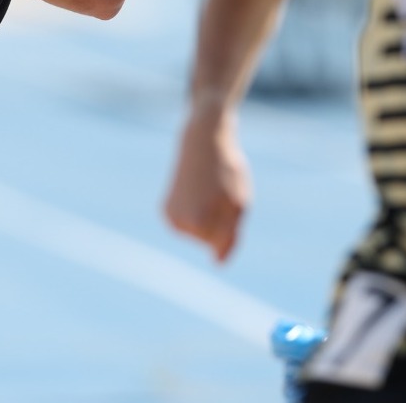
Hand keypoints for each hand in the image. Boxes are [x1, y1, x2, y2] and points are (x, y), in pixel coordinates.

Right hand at [162, 110, 250, 262]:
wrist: (202, 143)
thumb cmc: (226, 172)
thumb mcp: (239, 205)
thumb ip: (230, 238)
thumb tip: (218, 263)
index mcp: (198, 222)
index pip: (220, 244)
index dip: (230, 223)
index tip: (224, 198)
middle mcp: (179, 223)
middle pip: (208, 242)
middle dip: (219, 221)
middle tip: (218, 193)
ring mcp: (170, 218)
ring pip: (198, 235)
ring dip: (208, 218)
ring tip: (207, 192)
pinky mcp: (166, 211)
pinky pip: (189, 226)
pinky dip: (196, 214)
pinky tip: (196, 194)